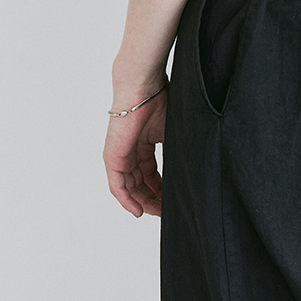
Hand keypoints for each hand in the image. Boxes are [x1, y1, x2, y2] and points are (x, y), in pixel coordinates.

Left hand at [102, 87, 167, 216]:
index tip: (172, 200)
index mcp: (144, 143)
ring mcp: (120, 155)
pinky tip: (139, 210)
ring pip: (130, 187)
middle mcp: (130, 151)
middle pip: (140, 183)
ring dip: (143, 202)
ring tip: (157, 213)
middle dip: (153, 198)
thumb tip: (187, 173)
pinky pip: (118, 186)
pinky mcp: (113, 157)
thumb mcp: (171, 132)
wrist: (144, 87)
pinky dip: (127, 201)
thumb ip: (174, 153)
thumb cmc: (160, 100)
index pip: (151, 173)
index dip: (161, 188)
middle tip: (166, 210)